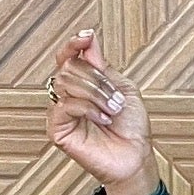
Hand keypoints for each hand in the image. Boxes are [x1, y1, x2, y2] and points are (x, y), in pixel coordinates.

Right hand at [46, 31, 156, 194]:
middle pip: (69, 68)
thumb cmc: (132, 128)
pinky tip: (103, 120)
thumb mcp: (124, 90)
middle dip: (97, 80)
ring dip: (96, 95)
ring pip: (66, 83)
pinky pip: (65, 106)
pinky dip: (88, 109)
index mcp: (83, 84)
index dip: (73, 45)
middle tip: (116, 99)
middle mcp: (68, 95)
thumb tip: (88, 40)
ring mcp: (60, 111)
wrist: (136, 157)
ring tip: (112, 111)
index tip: (86, 37)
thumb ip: (104, 67)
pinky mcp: (56, 128)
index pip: (68, 58)